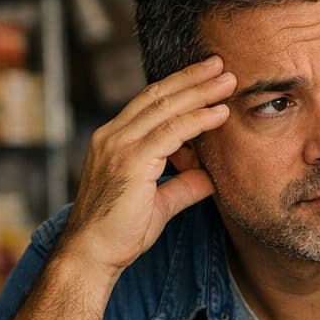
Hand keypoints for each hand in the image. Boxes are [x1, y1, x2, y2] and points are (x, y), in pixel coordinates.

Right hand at [60, 57, 236, 274]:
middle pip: (157, 96)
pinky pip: (171, 132)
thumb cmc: (118, 234)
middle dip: (191, 78)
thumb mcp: (158, 205)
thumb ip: (182, 187)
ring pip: (165, 108)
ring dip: (200, 92)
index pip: (149, 104)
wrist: (91, 255)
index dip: (178, 87)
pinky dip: (198, 120)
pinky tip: (219, 113)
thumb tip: (208, 178)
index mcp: (113, 141)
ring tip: (227, 80)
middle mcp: (112, 137)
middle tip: (221, 64)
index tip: (205, 76)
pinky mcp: (131, 161)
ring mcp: (118, 146)